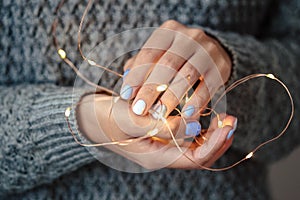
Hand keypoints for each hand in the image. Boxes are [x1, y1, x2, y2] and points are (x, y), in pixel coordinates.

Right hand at [76, 93, 236, 169]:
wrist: (93, 117)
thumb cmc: (108, 117)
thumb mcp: (131, 119)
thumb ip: (159, 125)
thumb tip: (192, 127)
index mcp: (155, 157)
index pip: (193, 159)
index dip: (213, 144)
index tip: (226, 126)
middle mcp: (162, 155)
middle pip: (199, 155)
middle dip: (218, 139)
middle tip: (232, 119)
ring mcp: (162, 147)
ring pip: (195, 147)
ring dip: (211, 133)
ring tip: (224, 116)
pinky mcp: (161, 136)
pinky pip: (187, 137)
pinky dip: (199, 127)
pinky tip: (205, 114)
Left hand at [120, 20, 230, 118]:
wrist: (212, 51)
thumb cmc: (176, 57)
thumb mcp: (159, 55)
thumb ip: (141, 68)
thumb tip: (127, 89)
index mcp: (168, 31)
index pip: (149, 53)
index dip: (136, 75)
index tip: (126, 95)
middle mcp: (189, 37)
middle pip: (167, 65)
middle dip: (151, 89)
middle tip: (139, 110)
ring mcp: (207, 50)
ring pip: (187, 75)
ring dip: (171, 98)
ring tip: (159, 115)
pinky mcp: (221, 67)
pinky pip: (207, 86)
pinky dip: (196, 102)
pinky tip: (186, 115)